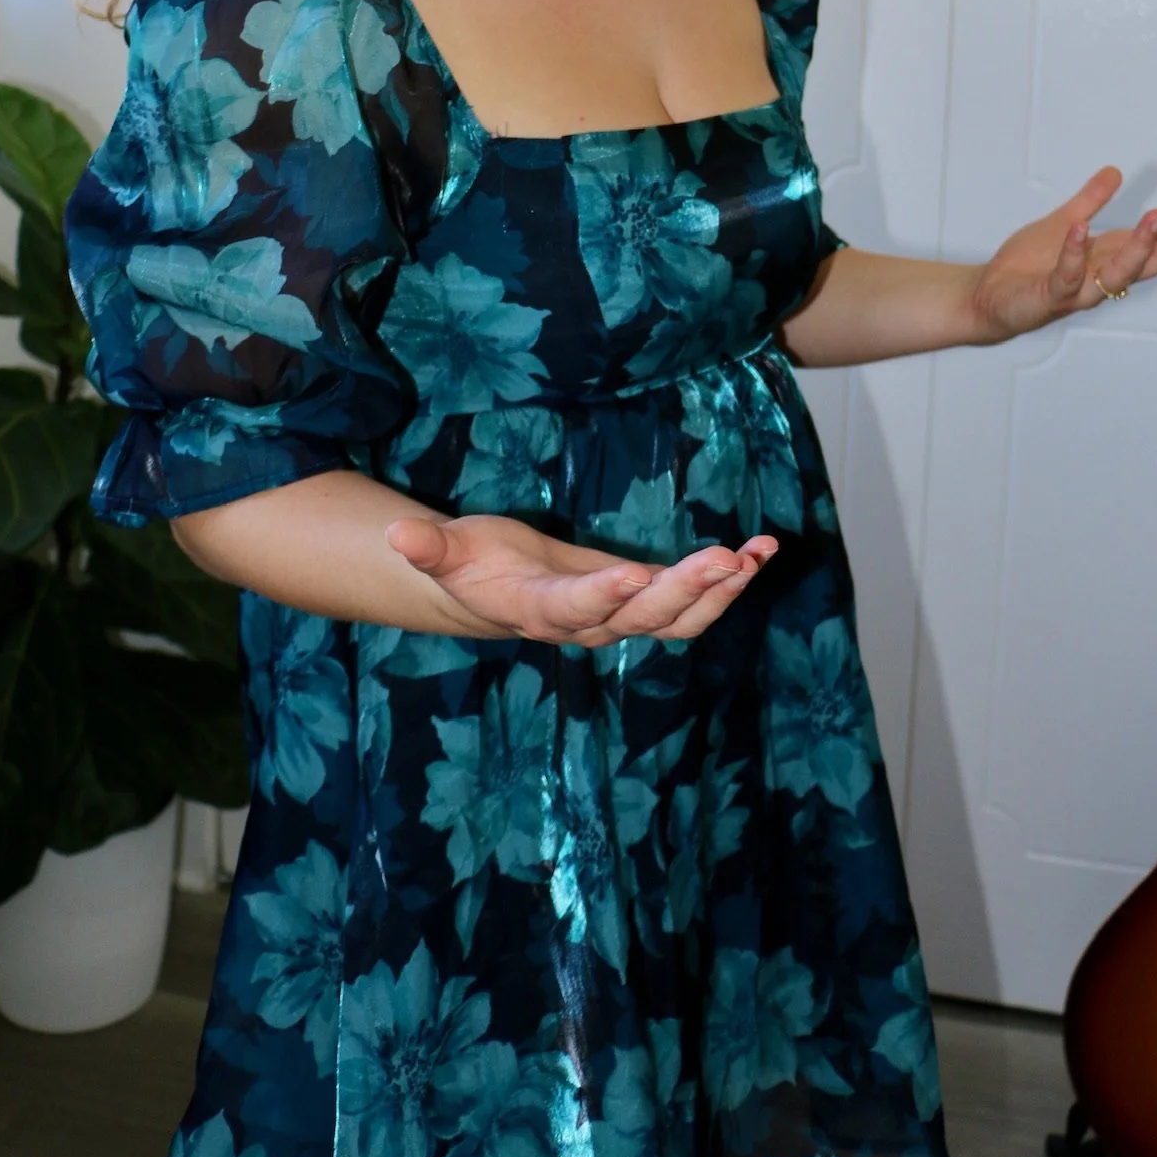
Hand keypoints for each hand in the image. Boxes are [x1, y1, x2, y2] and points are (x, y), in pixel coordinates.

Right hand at [385, 511, 777, 646]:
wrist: (497, 596)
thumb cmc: (473, 566)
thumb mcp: (450, 552)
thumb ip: (430, 547)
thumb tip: (396, 533)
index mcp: (542, 612)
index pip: (576, 610)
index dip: (604, 596)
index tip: (634, 575)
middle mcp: (590, 624)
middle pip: (643, 618)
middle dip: (685, 589)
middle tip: (724, 558)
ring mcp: (623, 618)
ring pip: (679, 618)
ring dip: (720, 591)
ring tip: (755, 555)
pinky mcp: (644, 602)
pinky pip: (694, 601)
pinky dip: (727, 579)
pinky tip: (759, 552)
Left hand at [968, 165, 1156, 341]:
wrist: (990, 297)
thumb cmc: (1029, 268)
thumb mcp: (1064, 223)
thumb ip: (1090, 202)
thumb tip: (1115, 171)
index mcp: (1111, 257)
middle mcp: (1103, 277)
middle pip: (1153, 261)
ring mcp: (1079, 290)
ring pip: (1120, 274)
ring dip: (1140, 246)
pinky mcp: (1049, 297)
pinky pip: (1066, 276)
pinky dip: (1074, 254)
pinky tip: (1080, 230)